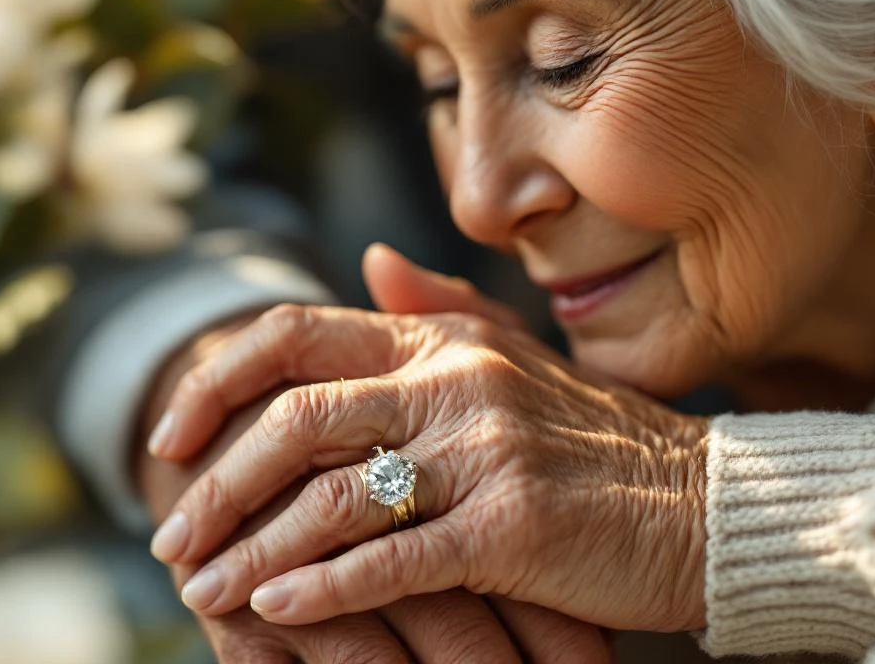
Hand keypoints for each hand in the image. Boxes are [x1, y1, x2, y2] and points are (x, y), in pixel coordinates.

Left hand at [148, 248, 709, 632]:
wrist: (704, 503)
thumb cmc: (595, 441)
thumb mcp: (516, 356)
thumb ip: (437, 305)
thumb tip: (368, 261)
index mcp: (443, 339)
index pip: (296, 335)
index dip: (218, 380)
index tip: (171, 434)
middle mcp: (456, 380)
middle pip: (294, 421)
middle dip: (217, 483)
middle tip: (170, 537)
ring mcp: (486, 450)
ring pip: (331, 498)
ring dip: (252, 551)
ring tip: (202, 592)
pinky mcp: (514, 525)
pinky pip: (392, 559)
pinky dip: (323, 590)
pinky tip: (274, 613)